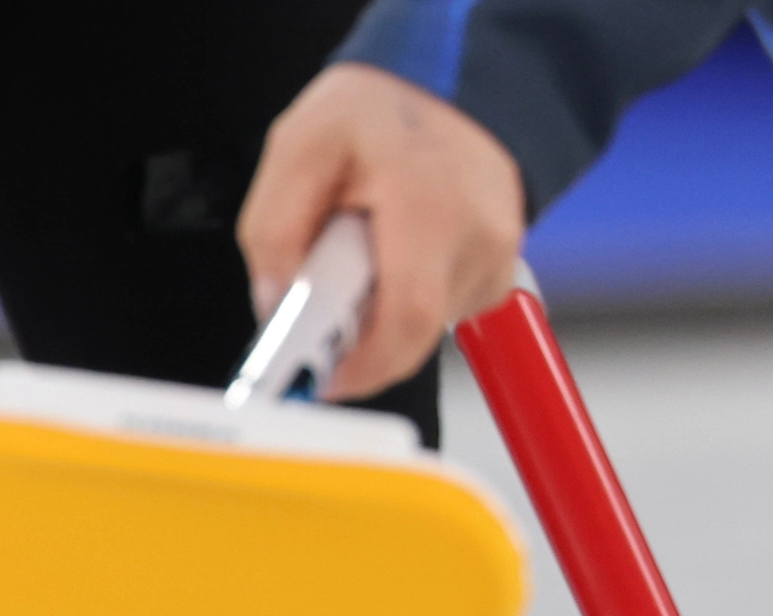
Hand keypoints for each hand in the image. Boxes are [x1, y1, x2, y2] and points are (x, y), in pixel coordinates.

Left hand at [239, 63, 529, 399]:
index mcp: (432, 208)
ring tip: (361, 250)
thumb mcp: (299, 145)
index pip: (405, 321)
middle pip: (410, 337)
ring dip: (374, 308)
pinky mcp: (499, 268)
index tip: (311, 378)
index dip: (356, 366)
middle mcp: (480, 237)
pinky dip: (399, 295)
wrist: (453, 79)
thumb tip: (274, 305)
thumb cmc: (378, 111)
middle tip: (318, 308)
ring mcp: (498, 255)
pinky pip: (436, 311)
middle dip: (353, 340)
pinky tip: (390, 252)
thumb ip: (274, 230)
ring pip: (418, 328)